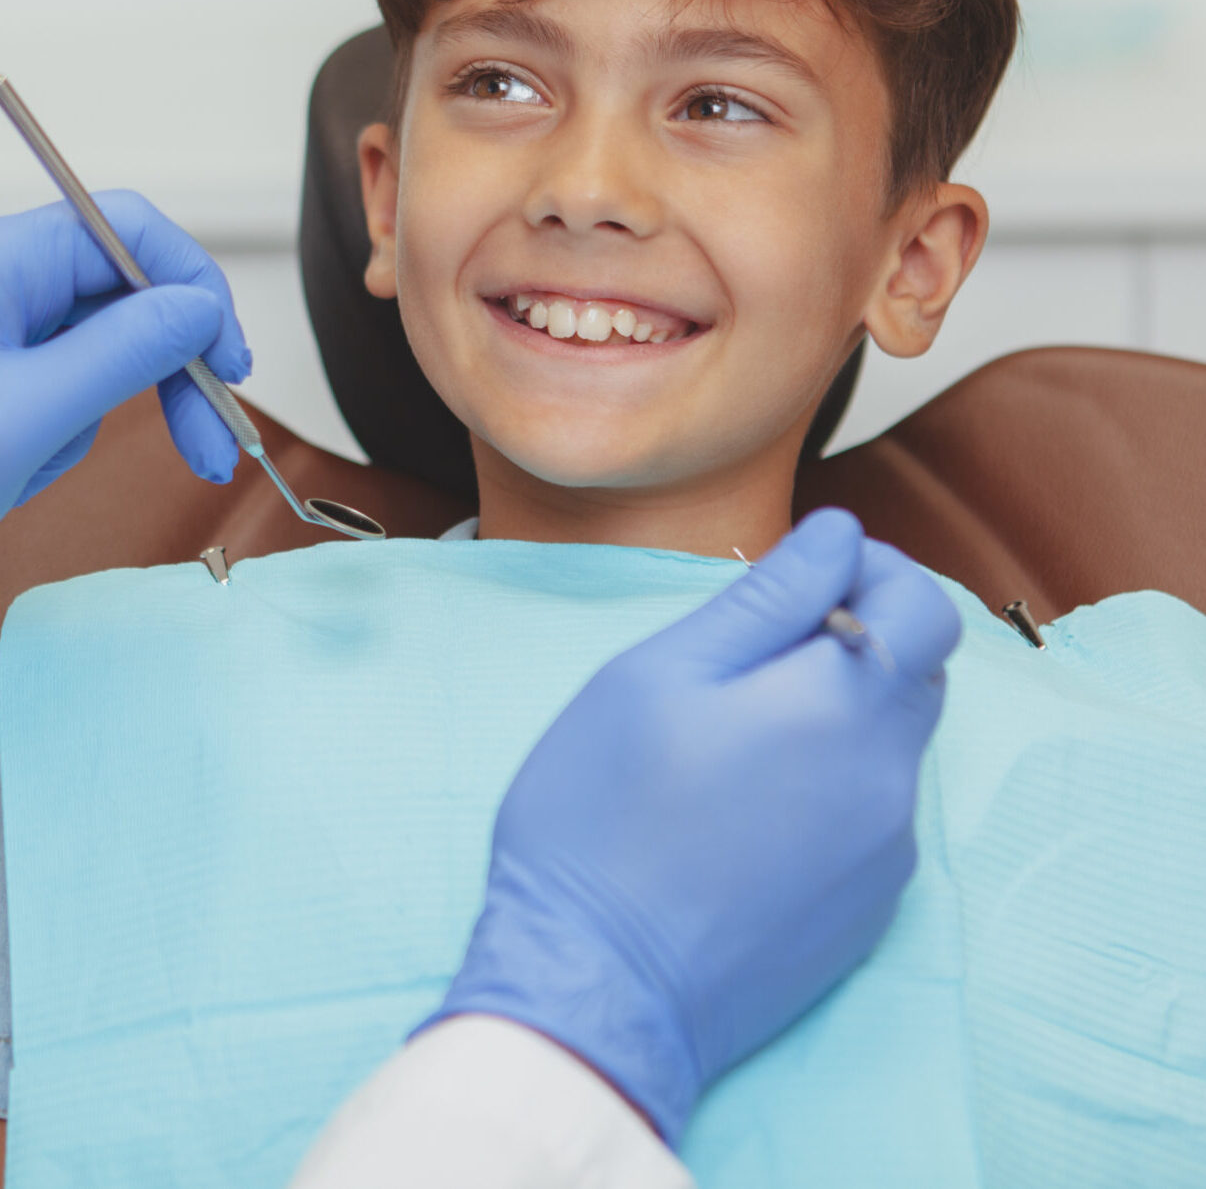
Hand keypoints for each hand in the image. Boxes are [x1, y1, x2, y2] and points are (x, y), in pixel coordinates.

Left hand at [0, 194, 250, 574]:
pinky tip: (15, 458)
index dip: (196, 291)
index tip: (228, 364)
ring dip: (87, 405)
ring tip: (34, 463)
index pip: (128, 229)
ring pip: (84, 333)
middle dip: (160, 366)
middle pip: (113, 286)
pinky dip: (52, 412)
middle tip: (207, 444)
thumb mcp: (24, 423)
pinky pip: (43, 358)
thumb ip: (126, 353)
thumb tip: (201, 309)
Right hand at [420, 508, 961, 1147]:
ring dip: (840, 711)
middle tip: (757, 649)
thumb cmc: (605, 815)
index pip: (927, 607)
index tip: (802, 581)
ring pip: (891, 745)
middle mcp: (890, 781)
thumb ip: (768, 596)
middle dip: (858, 636)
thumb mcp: (660, 673)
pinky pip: (871, 814)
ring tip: (736, 731)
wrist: (595, 989)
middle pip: (918, 673)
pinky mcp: (866, 912)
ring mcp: (886, 857)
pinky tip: (744, 807)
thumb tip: (841, 534)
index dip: (875, 571)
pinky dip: (830, 783)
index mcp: (846, 707)